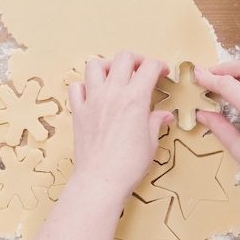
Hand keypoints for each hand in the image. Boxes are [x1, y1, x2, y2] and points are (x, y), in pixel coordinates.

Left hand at [68, 52, 172, 197]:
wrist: (101, 180)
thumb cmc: (127, 166)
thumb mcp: (150, 142)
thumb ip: (155, 122)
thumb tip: (163, 116)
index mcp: (134, 99)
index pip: (148, 67)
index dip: (158, 66)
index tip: (161, 72)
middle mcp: (112, 94)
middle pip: (123, 58)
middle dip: (136, 59)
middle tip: (141, 70)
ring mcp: (92, 101)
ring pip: (95, 65)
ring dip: (108, 65)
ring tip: (115, 75)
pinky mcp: (78, 112)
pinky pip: (76, 87)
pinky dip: (84, 85)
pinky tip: (93, 93)